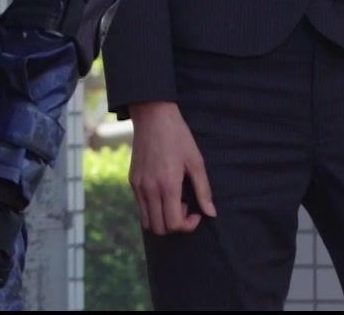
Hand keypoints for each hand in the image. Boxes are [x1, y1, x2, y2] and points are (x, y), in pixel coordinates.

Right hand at [128, 101, 216, 235]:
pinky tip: (163, 191)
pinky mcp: (132, 180)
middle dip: (176, 224)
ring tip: (173, 200)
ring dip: (162, 218)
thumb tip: (211, 213)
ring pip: (147, 221)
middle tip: (186, 206)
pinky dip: (153, 208)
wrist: (152, 116)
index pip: (174, 224)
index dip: (188, 226)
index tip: (197, 213)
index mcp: (167, 185)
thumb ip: (203, 190)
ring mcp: (138, 185)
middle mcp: (149, 189)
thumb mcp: (196, 161)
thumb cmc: (178, 137)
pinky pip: (141, 206)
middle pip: (159, 228)